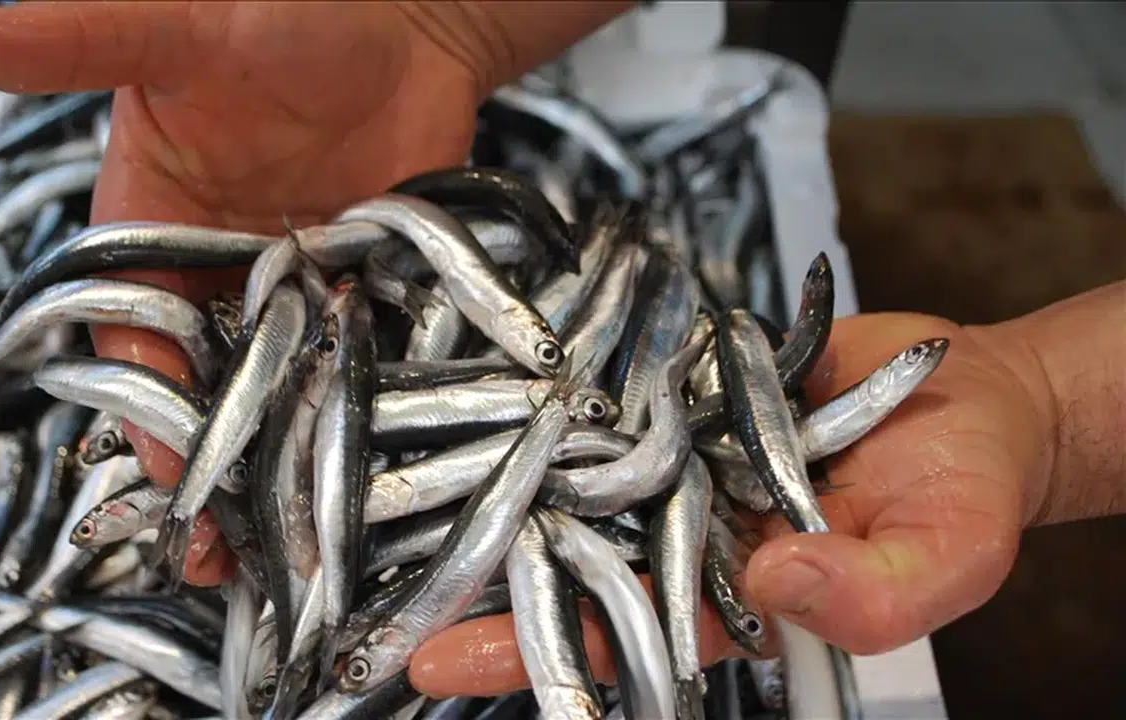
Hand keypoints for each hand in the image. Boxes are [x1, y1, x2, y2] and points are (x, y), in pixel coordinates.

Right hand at [0, 1, 485, 583]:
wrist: (406, 16)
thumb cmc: (282, 8)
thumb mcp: (178, 26)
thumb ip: (84, 40)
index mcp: (147, 226)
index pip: (132, 335)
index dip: (147, 406)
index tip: (174, 469)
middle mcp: (215, 270)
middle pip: (201, 383)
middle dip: (211, 463)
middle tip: (225, 550)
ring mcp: (295, 287)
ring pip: (277, 389)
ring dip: (280, 458)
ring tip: (295, 538)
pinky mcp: (367, 289)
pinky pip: (356, 365)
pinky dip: (358, 412)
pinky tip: (372, 465)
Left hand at [408, 312, 1052, 696]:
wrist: (965, 388)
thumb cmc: (966, 487)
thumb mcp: (945, 557)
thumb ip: (871, 594)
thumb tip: (774, 576)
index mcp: (731, 589)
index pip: (614, 628)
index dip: (530, 649)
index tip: (440, 659)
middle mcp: (684, 521)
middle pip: (563, 550)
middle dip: (477, 564)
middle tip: (375, 573)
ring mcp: (674, 449)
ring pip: (569, 466)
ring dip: (495, 471)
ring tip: (394, 472)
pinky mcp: (678, 382)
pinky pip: (608, 384)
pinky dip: (555, 384)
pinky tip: (484, 376)